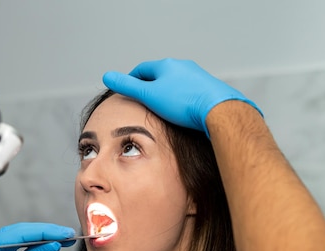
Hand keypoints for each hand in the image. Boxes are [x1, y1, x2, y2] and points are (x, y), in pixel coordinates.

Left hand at [0, 222, 75, 250]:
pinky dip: (32, 244)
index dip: (45, 231)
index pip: (20, 232)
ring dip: (40, 236)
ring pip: (18, 236)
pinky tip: (46, 243)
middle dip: (45, 232)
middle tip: (68, 234)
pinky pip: (15, 244)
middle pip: (20, 231)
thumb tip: (54, 244)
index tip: (65, 232)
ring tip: (62, 238)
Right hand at [102, 58, 261, 135]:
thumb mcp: (148, 94)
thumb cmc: (182, 103)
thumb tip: (107, 76)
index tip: (126, 91)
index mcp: (166, 65)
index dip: (131, 80)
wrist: (217, 110)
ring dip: (165, 93)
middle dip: (149, 86)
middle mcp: (183, 67)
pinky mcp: (208, 89)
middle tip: (141, 100)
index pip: (142, 69)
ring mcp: (197, 77)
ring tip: (159, 108)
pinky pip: (188, 93)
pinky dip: (180, 100)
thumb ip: (127, 87)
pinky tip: (179, 112)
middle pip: (159, 75)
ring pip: (175, 84)